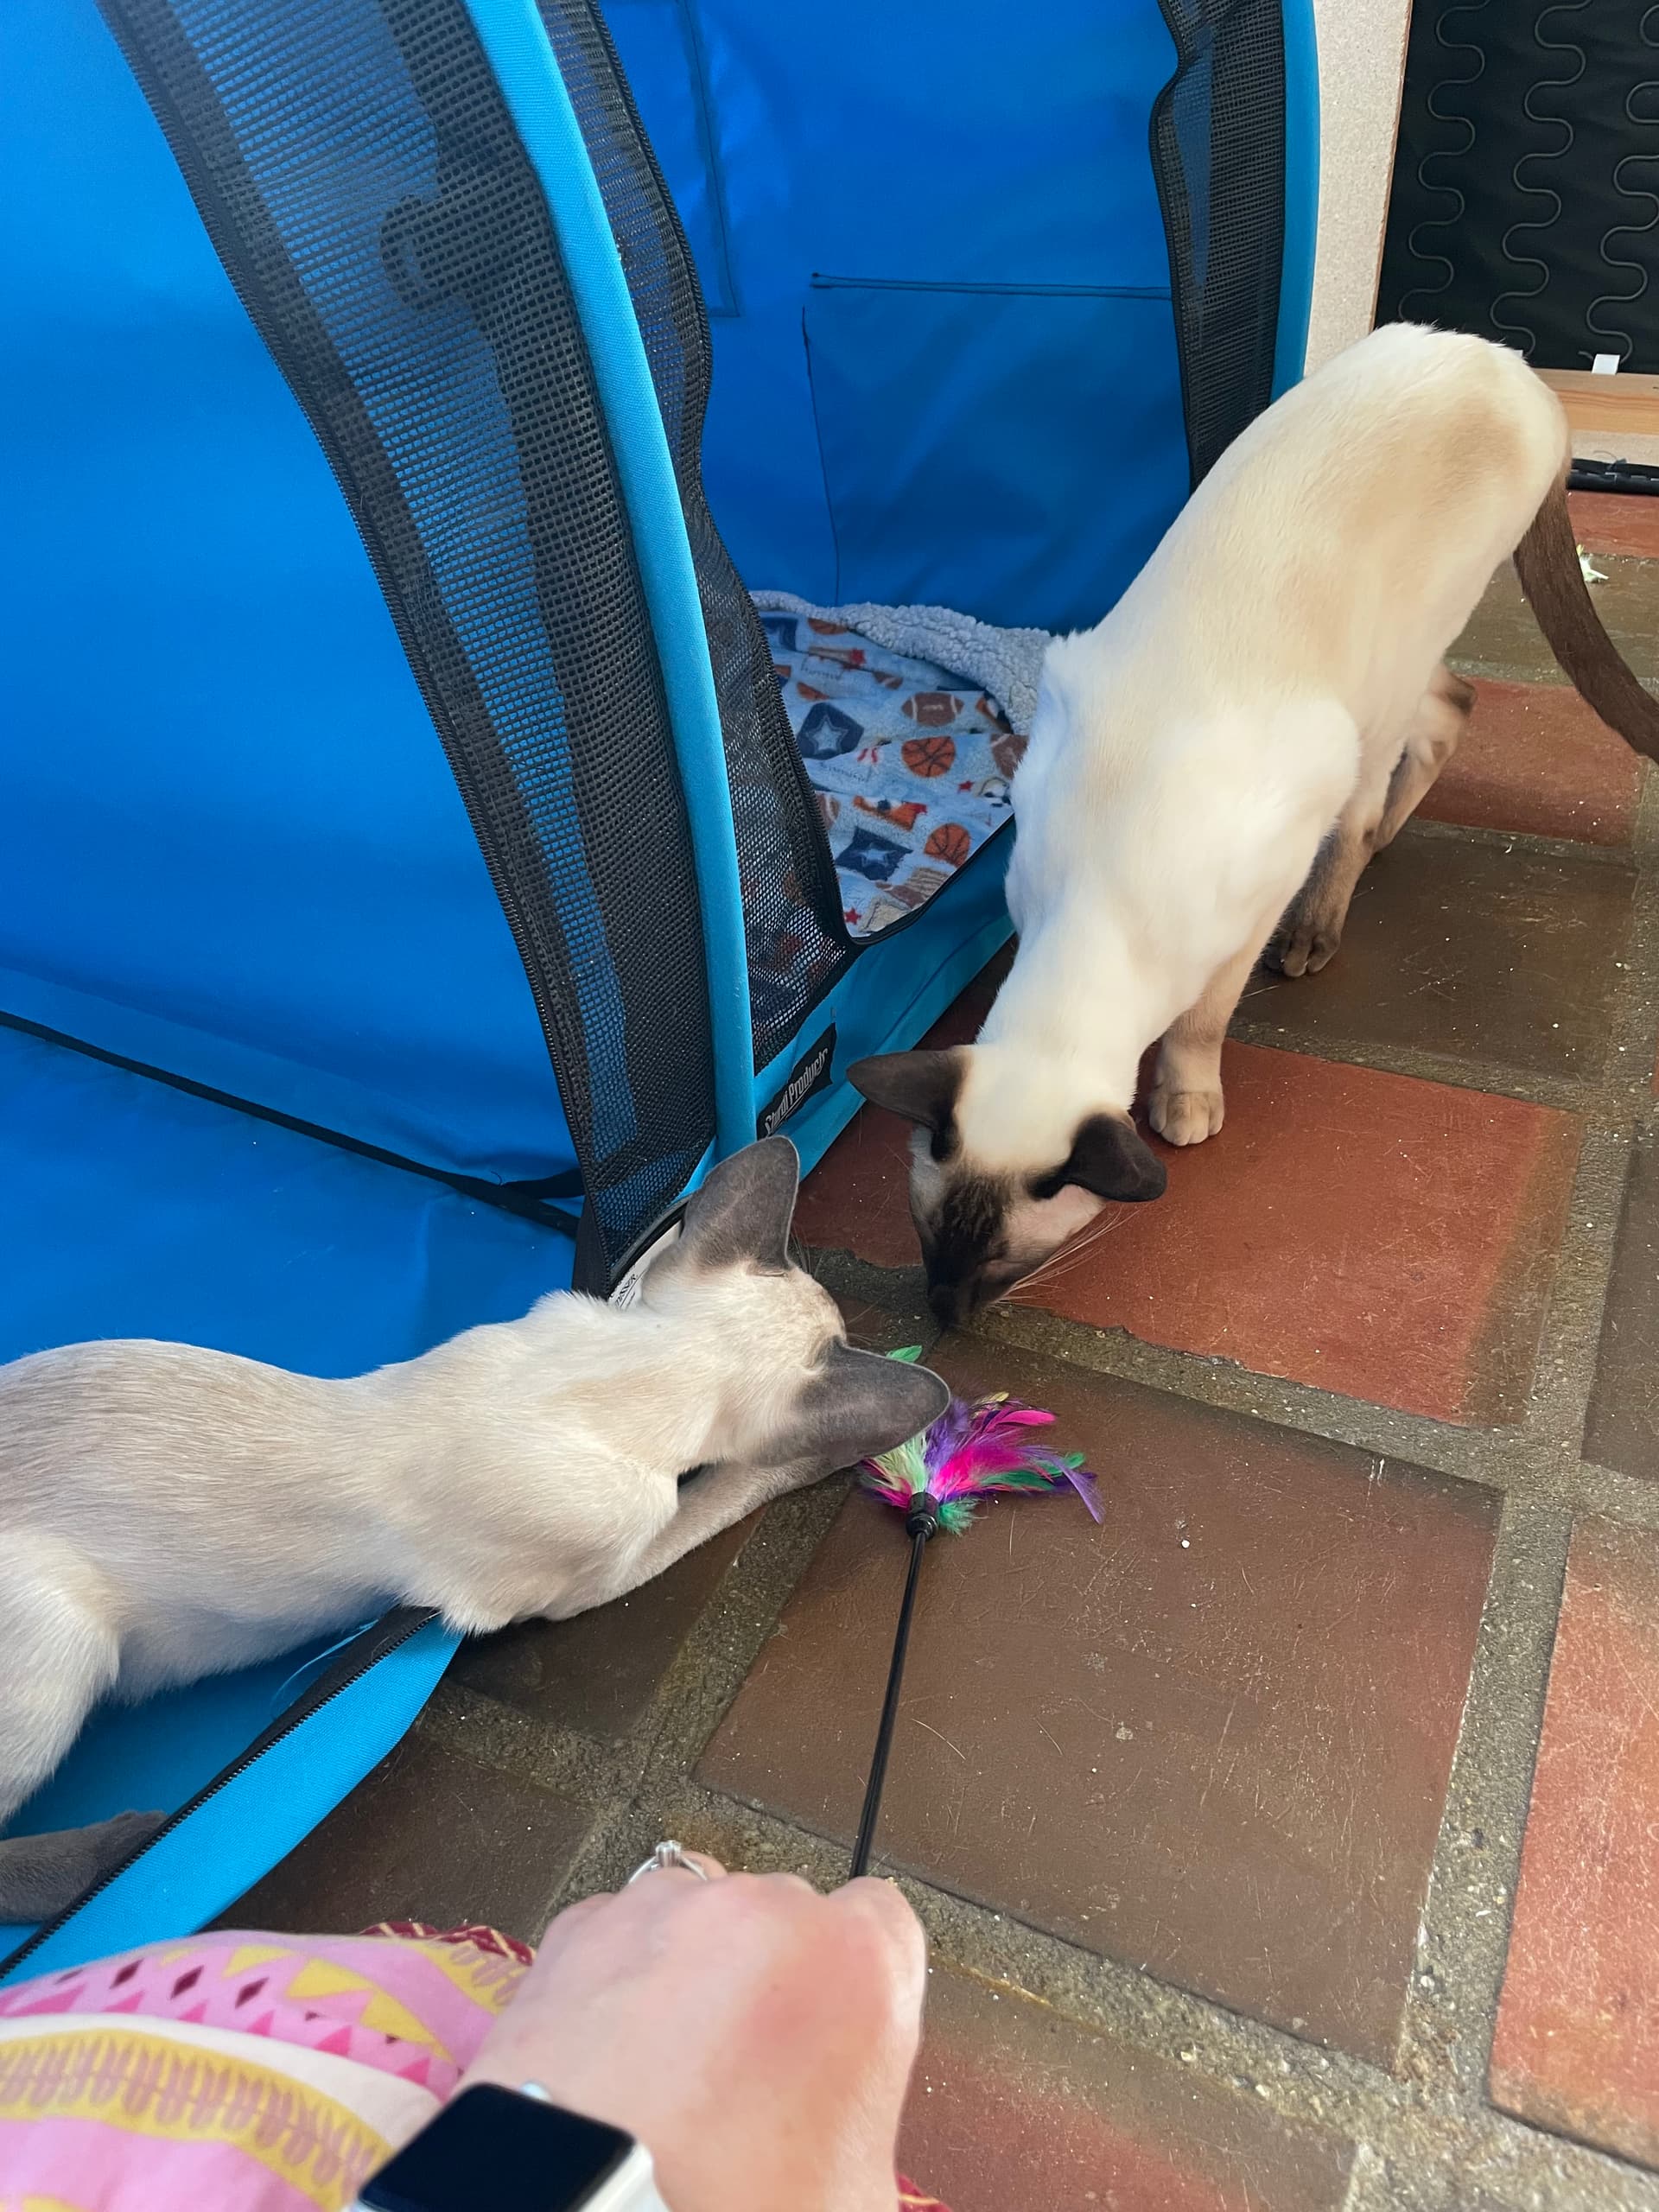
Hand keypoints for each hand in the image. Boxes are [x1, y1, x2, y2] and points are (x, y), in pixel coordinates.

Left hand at [460, 1852, 925, 2211]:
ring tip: (669, 2065)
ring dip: (692, 1965)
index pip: (882, 1919)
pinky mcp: (580, 1929)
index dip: (855, 1975)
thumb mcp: (854, 2186)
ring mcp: (666, 1909)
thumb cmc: (726, 2206)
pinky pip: (616, 1934)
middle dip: (771, 1975)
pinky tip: (613, 2054)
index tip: (837, 2018)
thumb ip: (857, 2105)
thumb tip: (831, 2118)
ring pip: (697, 1912)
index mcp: (856, 1965)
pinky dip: (617, 1977)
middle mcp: (763, 1913)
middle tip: (746, 2069)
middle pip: (785, 1915)